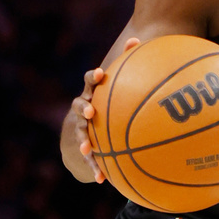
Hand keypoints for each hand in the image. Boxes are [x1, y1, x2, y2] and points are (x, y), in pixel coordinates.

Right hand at [64, 37, 140, 182]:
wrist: (86, 124)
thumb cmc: (109, 99)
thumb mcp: (117, 82)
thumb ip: (128, 62)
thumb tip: (139, 39)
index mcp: (93, 93)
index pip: (90, 81)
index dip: (93, 77)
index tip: (101, 73)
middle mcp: (84, 109)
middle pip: (79, 106)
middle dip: (84, 109)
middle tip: (91, 112)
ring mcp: (82, 128)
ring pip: (80, 134)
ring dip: (83, 141)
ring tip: (87, 149)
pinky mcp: (86, 146)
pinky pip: (89, 159)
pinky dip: (94, 168)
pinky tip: (101, 179)